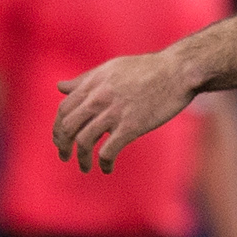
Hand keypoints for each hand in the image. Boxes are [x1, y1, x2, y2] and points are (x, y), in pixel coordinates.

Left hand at [51, 49, 194, 171]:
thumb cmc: (148, 69)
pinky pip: (108, 151)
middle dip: (63, 145)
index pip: (64, 110)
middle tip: (65, 156)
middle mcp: (99, 98)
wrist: (178, 71)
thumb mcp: (111, 68)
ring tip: (85, 167)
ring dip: (81, 159)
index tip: (61, 139)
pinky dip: (104, 163)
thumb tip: (59, 86)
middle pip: (68, 127)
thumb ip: (85, 80)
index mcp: (93, 84)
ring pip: (84, 141)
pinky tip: (107, 168)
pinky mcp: (131, 126)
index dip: (58, 128)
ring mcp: (114, 112)